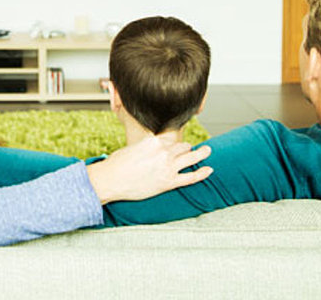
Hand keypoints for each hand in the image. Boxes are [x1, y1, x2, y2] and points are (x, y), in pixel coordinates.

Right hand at [86, 138, 212, 203]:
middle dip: (186, 147)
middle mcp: (163, 151)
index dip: (173, 142)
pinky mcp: (169, 181)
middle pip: (182, 146)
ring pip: (190, 157)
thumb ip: (145, 148)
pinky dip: (202, 173)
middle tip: (193, 148)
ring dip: (201, 153)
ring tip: (208, 151)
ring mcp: (167, 166)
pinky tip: (209, 170)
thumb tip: (148, 151)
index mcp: (153, 141)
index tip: (177, 143)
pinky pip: (191, 177)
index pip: (169, 139)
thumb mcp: (132, 149)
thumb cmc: (117, 164)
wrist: (111, 179)